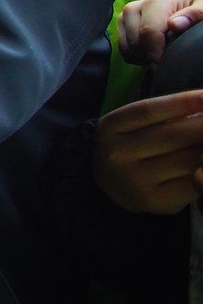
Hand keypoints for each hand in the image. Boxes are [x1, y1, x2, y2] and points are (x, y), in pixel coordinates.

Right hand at [93, 89, 202, 212]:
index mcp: (111, 128)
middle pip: (173, 135)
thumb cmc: (133, 145)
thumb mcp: (137, 124)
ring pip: (189, 160)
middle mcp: (117, 155)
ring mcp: (135, 181)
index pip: (149, 111)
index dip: (183, 101)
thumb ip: (168, 114)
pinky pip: (193, 183)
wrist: (112, 184)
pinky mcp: (155, 202)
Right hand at [118, 0, 202, 63]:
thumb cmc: (198, 9)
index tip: (170, 65)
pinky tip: (154, 53)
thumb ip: (195, 14)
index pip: (148, 33)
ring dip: (144, 57)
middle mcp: (134, 8)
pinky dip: (138, 57)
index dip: (157, 53)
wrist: (187, 5)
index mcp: (153, 3)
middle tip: (170, 57)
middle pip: (136, 42)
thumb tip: (174, 24)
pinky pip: (124, 51)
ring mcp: (125, 18)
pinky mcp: (122, 27)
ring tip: (163, 54)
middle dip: (152, 55)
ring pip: (128, 48)